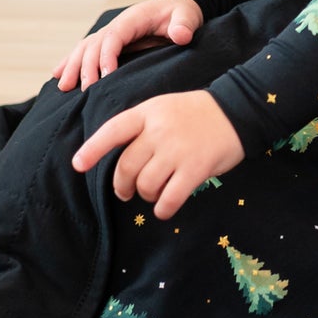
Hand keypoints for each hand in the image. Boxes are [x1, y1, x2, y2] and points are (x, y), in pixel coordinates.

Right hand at [55, 0, 203, 91]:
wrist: (177, 8)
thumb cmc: (182, 13)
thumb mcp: (188, 16)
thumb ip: (184, 25)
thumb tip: (181, 35)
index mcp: (133, 19)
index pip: (114, 37)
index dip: (107, 56)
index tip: (105, 77)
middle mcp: (117, 25)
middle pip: (95, 45)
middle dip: (87, 67)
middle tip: (86, 91)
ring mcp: (111, 33)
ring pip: (85, 48)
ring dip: (73, 66)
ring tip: (63, 87)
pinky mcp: (110, 42)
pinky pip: (86, 51)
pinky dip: (71, 62)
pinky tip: (57, 75)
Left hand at [71, 90, 242, 220]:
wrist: (238, 110)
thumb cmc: (196, 113)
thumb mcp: (163, 108)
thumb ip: (142, 128)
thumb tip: (122, 161)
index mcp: (148, 113)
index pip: (113, 131)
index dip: (93, 149)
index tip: (79, 165)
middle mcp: (159, 131)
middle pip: (126, 167)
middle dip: (121, 185)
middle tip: (125, 192)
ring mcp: (177, 150)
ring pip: (146, 184)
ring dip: (145, 195)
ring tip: (153, 194)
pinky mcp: (196, 168)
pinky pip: (170, 198)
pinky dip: (163, 209)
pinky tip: (164, 208)